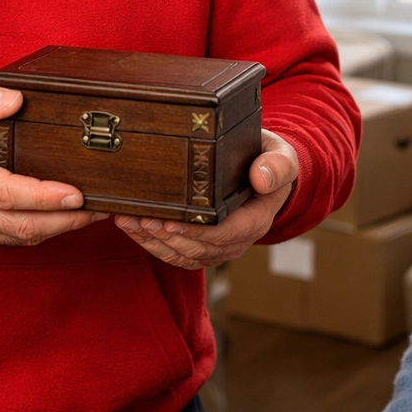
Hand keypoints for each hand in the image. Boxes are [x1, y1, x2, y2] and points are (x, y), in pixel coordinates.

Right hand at [0, 81, 105, 249]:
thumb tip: (16, 100)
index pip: (7, 194)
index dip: (44, 196)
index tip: (77, 193)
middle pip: (23, 226)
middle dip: (66, 220)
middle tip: (102, 206)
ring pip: (23, 239)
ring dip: (61, 229)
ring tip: (94, 212)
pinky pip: (15, 241)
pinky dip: (44, 231)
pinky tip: (65, 218)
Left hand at [115, 129, 298, 269]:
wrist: (266, 172)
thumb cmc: (271, 161)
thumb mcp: (282, 157)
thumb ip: (277, 166)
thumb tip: (261, 179)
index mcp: (256, 220)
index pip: (225, 234)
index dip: (196, 233)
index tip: (170, 223)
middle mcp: (238, 239)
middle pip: (198, 249)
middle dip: (166, 237)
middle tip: (140, 220)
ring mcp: (219, 246)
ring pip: (183, 255)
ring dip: (153, 242)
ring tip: (129, 222)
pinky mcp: (203, 246)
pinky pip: (176, 254)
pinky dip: (152, 244)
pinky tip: (133, 228)